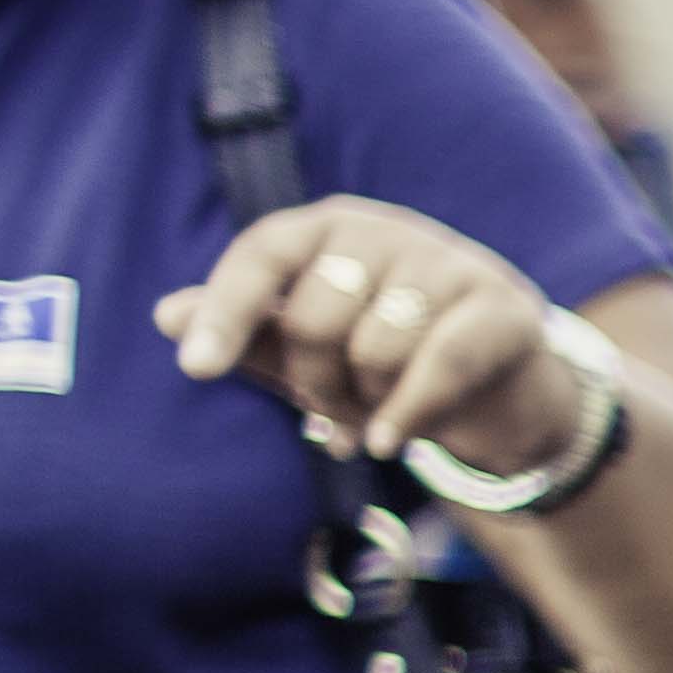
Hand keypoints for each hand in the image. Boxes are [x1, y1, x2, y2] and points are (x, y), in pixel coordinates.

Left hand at [159, 195, 587, 484]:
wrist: (501, 390)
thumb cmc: (390, 360)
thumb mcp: (313, 353)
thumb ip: (250, 334)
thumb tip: (167, 316)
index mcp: (332, 227)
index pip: (265, 253)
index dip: (227, 311)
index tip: (196, 368)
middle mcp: (390, 231)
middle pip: (316, 315)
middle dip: (315, 382)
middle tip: (332, 410)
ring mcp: (453, 264)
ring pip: (377, 347)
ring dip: (370, 402)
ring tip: (379, 414)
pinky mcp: (505, 309)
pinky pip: (439, 365)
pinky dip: (407, 414)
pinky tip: (390, 445)